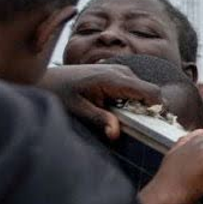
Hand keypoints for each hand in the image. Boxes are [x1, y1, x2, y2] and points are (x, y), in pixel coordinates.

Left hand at [40, 63, 163, 138]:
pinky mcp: (116, 72)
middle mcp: (120, 71)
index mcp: (113, 79)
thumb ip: (99, 119)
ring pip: (144, 90)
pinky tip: (115, 108)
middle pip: (151, 92)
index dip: (157, 110)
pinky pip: (135, 87)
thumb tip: (115, 134)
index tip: (151, 126)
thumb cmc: (58, 92)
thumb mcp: (77, 109)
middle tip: (133, 126)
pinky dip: (132, 100)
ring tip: (120, 117)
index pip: (152, 93)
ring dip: (139, 105)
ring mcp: (119, 69)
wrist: (45, 78)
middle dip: (148, 110)